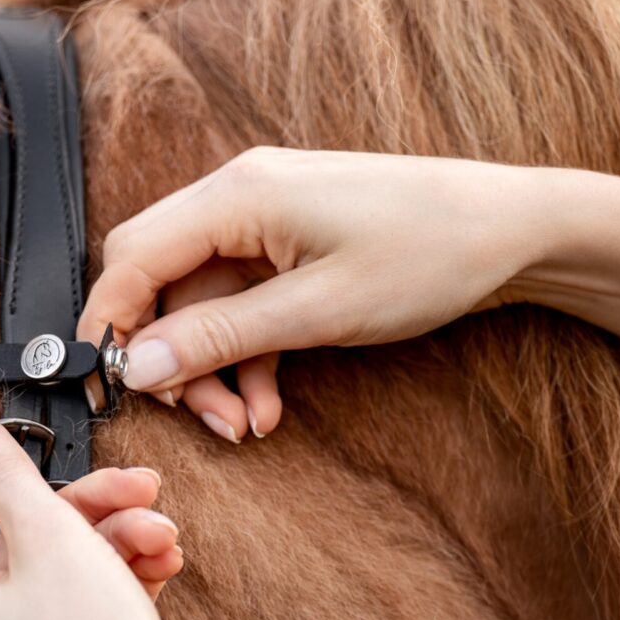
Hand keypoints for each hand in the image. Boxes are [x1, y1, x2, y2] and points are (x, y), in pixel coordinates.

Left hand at [0, 397, 209, 619]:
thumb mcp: (51, 537)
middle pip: (10, 535)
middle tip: (125, 481)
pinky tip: (157, 561)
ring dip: (109, 537)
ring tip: (157, 529)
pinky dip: (112, 575)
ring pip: (50, 565)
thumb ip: (1, 473)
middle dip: (81, 504)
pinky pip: (70, 600)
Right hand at [79, 148, 555, 439]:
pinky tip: (266, 403)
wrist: (513, 234)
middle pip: (159, 281)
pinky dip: (244, 356)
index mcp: (237, 195)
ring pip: (198, 304)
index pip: (134, 256)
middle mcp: (238, 197)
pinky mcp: (283, 246)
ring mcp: (261, 221)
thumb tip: (138, 367)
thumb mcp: (317, 310)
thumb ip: (219, 338)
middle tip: (198, 415)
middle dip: (169, 357)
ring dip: (213, 368)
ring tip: (247, 424)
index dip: (111, 323)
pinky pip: (237, 306)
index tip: (106, 384)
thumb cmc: (429, 254)